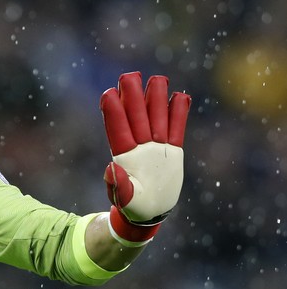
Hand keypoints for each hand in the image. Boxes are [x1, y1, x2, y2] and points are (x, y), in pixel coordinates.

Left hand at [100, 72, 191, 243]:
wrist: (148, 213)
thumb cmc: (131, 207)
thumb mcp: (124, 200)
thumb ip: (118, 186)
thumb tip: (111, 169)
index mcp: (125, 156)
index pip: (119, 130)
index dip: (114, 113)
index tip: (108, 93)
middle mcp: (140, 147)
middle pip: (137, 117)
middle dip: (134, 97)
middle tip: (129, 75)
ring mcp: (156, 147)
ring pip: (157, 118)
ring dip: (157, 99)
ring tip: (158, 79)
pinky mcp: (173, 151)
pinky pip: (177, 129)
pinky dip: (179, 114)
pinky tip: (181, 96)